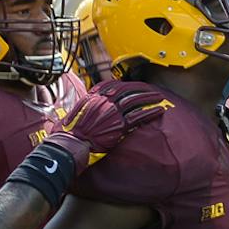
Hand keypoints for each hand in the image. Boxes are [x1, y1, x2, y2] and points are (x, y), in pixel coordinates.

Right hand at [49, 81, 175, 167]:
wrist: (70, 144)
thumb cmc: (69, 132)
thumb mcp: (75, 111)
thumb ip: (85, 105)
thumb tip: (88, 103)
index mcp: (94, 96)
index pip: (113, 85)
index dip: (126, 84)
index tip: (134, 85)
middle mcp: (104, 101)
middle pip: (128, 90)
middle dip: (142, 89)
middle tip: (152, 90)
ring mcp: (112, 112)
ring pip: (135, 101)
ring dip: (149, 98)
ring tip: (159, 97)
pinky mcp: (119, 126)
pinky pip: (138, 116)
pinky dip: (150, 112)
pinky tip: (159, 110)